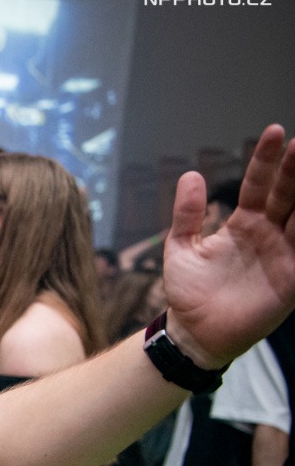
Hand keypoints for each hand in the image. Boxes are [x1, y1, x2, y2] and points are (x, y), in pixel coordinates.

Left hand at [160, 125, 294, 366]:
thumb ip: (187, 214)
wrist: (193, 333)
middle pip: (288, 195)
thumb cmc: (188, 292)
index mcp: (244, 224)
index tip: (274, 132)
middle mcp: (269, 235)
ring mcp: (283, 255)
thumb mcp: (180, 247)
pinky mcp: (291, 280)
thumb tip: (191, 175)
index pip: (260, 185)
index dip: (266, 160)